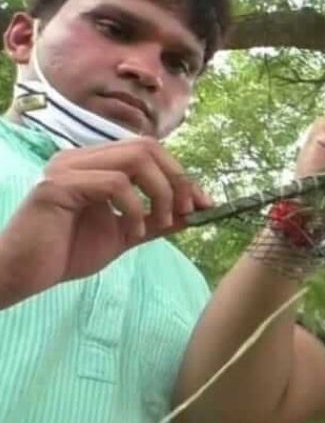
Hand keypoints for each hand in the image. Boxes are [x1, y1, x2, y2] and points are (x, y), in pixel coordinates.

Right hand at [0, 138, 210, 305]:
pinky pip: (114, 184)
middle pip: (147, 147)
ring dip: (160, 194)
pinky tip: (130, 234)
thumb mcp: (125, 234)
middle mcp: (80, 157)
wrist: (22, 274)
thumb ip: (156, 220)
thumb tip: (195, 212)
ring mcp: (67, 167)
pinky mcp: (57, 186)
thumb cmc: (66, 253)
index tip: (204, 204)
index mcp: (95, 164)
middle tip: (188, 212)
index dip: (181, 175)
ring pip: (135, 160)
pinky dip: (134, 210)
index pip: (149, 151)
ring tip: (160, 226)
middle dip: (177, 180)